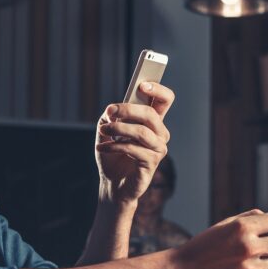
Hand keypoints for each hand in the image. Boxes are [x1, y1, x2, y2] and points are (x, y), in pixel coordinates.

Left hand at [94, 82, 174, 205]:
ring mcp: (158, 149)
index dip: (158, 90)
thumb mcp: (107, 130)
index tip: (142, 85)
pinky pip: (133, 149)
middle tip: (109, 111)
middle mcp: (160, 134)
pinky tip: (102, 147)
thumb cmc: (112, 155)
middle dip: (127, 110)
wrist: (112, 184)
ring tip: (103, 131)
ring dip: (118, 129)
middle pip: (151, 114)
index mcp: (152, 122)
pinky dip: (114, 146)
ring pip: (141, 132)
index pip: (165, 100)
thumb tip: (113, 111)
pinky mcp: (151, 163)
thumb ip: (111, 117)